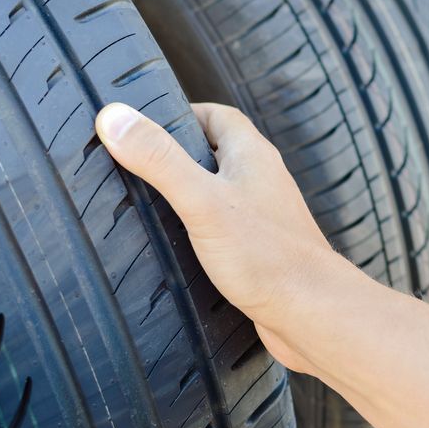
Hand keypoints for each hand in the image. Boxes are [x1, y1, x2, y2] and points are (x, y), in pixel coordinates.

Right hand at [96, 102, 342, 370]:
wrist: (313, 313)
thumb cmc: (267, 256)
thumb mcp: (201, 201)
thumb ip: (159, 159)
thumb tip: (114, 117)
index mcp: (252, 155)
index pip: (216, 115)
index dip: (182, 114)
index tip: (146, 124)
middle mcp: (262, 179)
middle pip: (217, 152)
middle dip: (180, 154)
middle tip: (140, 166)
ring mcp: (264, 216)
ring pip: (222, 192)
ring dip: (191, 194)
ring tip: (150, 206)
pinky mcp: (262, 250)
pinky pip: (228, 228)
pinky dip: (202, 230)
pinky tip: (180, 250)